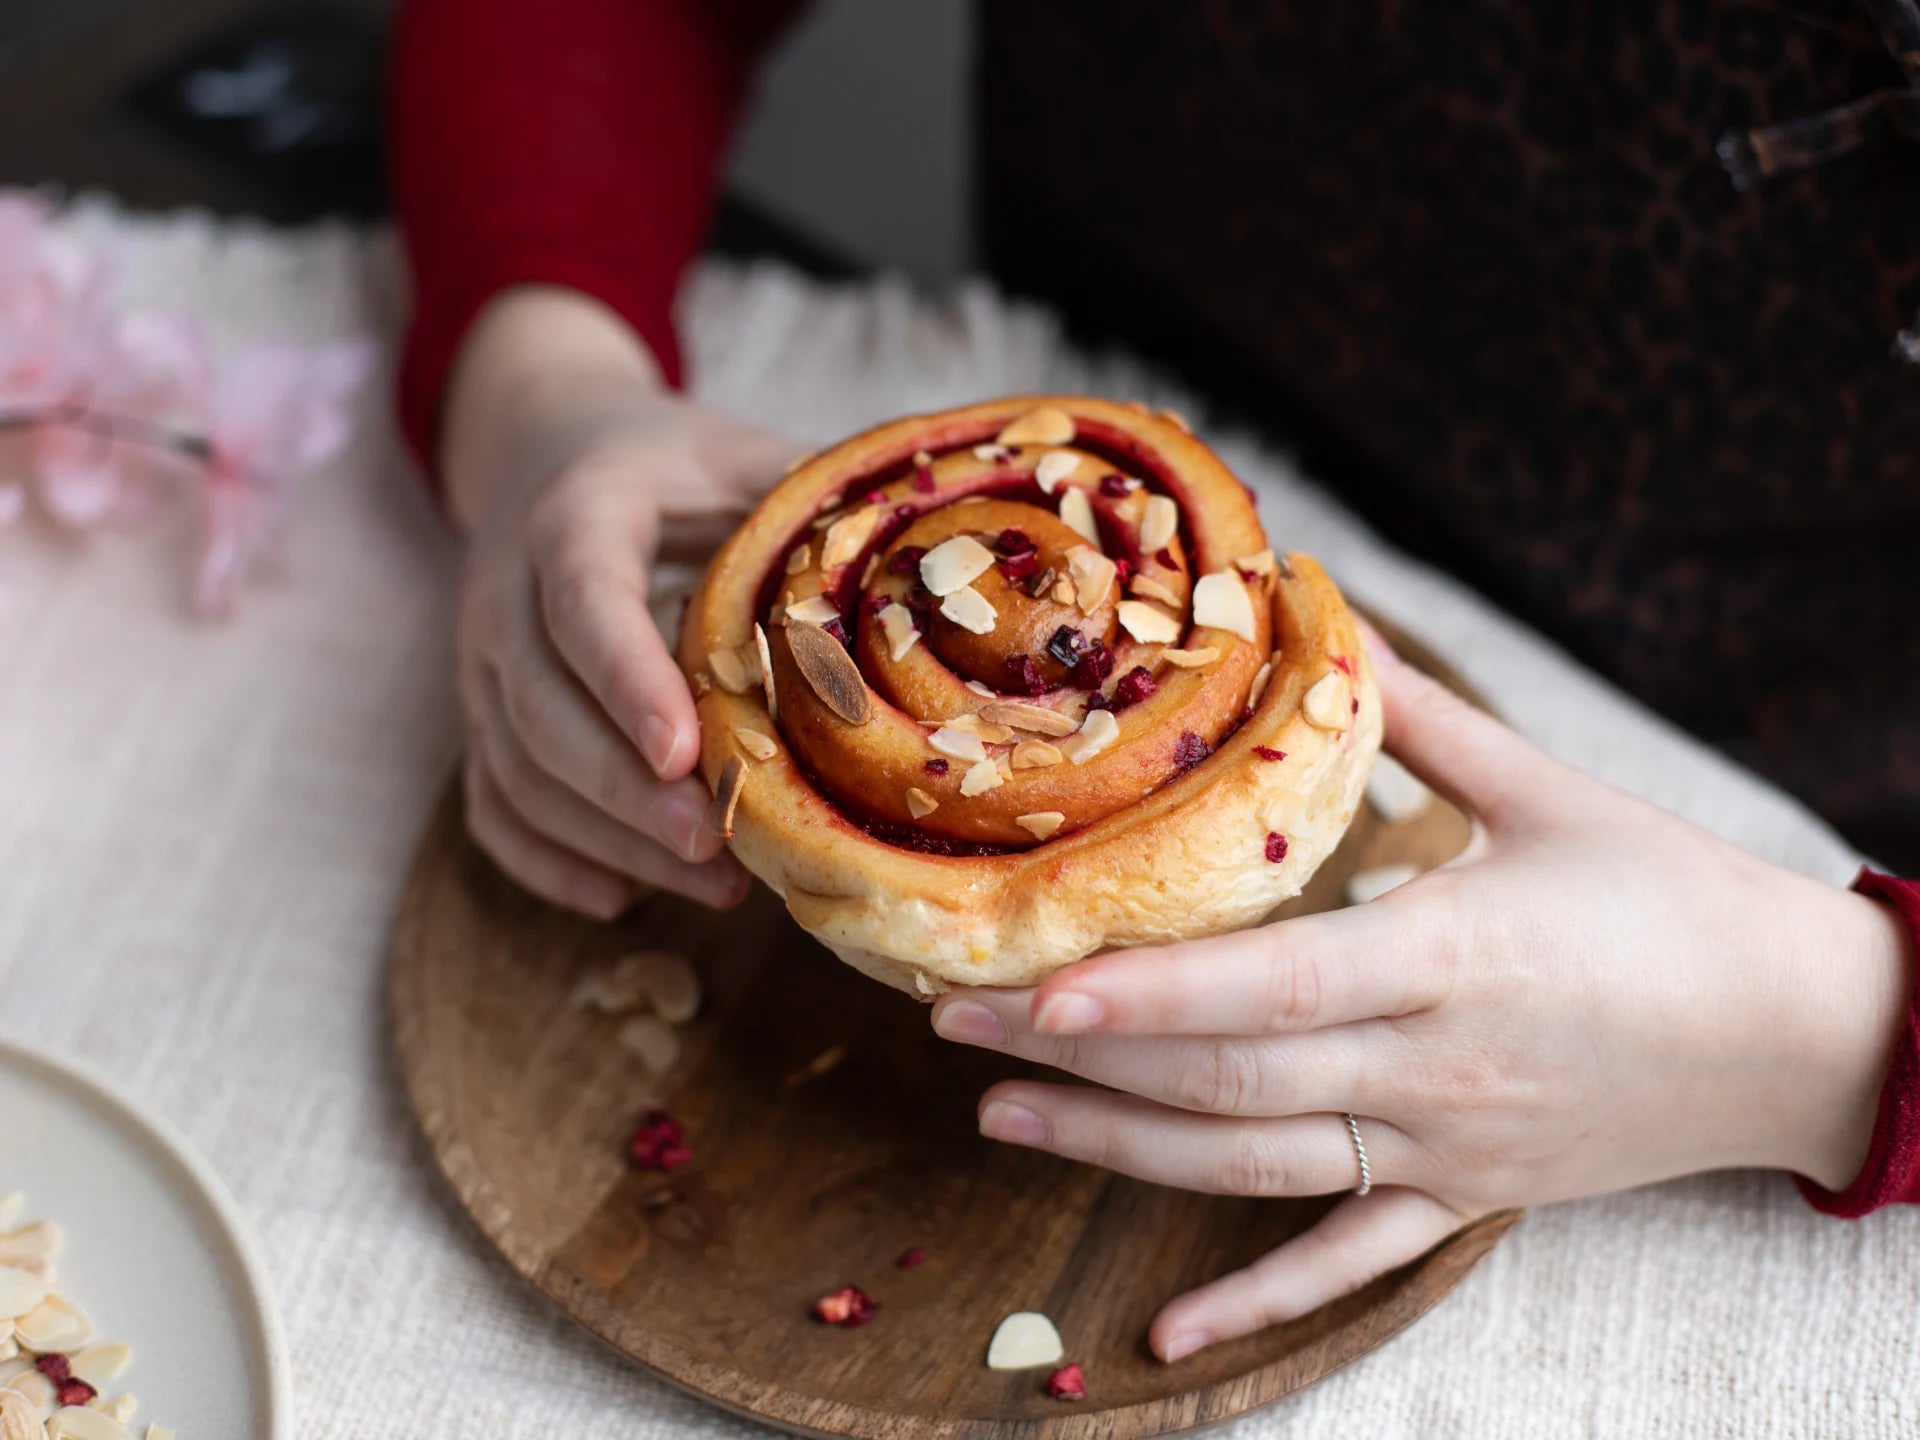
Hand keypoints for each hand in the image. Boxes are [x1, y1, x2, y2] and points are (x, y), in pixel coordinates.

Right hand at [443, 286, 796, 915]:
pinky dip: (546, 860)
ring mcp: (477, 660)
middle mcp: (505, 592)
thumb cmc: (669, 463)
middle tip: (715, 846)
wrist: (546, 447)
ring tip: (711, 882)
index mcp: (576, 513)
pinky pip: (491, 802)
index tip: (683, 752)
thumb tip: (927, 562)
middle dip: (623, 792)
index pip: (583, 601)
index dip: (627, 680)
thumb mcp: (738, 453)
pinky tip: (623, 897)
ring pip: (515, 768)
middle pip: (539, 707)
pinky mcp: (477, 712)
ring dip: (605, 838)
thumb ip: (807, 503)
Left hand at [931, 632, 1911, 1359]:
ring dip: (1117, 1151)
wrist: (1800, 1034)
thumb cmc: (1675, 898)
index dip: (1146, 996)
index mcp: (1451, 956)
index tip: (1031, 985)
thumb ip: (1419, 712)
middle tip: (954, 1027)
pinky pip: (1345, 1263)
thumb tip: (1319, 606)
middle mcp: (1431, 1070)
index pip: (1269, 989)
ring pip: (1253, 1165)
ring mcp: (1441, 1150)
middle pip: (1226, 1079)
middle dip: (1079, 1059)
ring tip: (1000, 1117)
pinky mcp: (1461, 1199)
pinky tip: (1166, 1330)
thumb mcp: (1546, 791)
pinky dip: (1255, 1298)